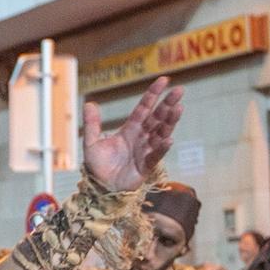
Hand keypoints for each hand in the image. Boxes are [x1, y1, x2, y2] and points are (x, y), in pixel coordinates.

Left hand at [82, 77, 183, 191]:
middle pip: (157, 117)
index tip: (164, 80)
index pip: (144, 108)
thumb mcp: (91, 143)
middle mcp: (141, 137)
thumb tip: (89, 103)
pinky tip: (169, 138)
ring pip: (161, 133)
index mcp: (129, 129)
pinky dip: (162, 148)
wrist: (100, 189)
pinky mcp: (146, 166)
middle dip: (168, 104)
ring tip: (178, 108)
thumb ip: (92, 124)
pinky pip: (156, 155)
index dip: (153, 95)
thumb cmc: (98, 167)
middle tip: (180, 90)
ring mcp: (145, 151)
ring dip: (170, 121)